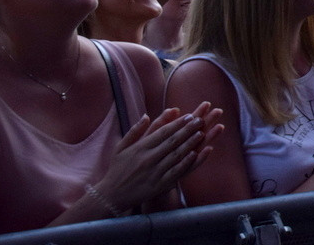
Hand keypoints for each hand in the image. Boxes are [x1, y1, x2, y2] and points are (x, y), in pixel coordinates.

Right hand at [94, 102, 222, 211]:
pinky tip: (195, 154)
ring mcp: (154, 172)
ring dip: (190, 143)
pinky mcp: (159, 185)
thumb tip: (147, 115)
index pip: (162, 132)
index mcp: (140, 148)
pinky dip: (186, 163)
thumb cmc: (117, 169)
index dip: (177, 123)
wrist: (111, 196)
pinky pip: (175, 172)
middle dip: (188, 129)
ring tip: (202, 133)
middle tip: (201, 120)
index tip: (189, 116)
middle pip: (172, 141)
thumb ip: (135, 131)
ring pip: (176, 155)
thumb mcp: (120, 147)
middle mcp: (148, 158)